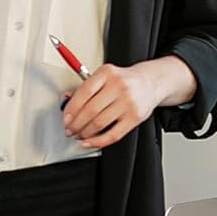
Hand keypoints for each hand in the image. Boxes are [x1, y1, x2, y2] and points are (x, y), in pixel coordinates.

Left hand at [61, 55, 195, 148]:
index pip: (84, 93)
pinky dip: (98, 141)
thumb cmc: (125, 80)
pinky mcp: (135, 117)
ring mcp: (128, 103)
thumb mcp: (105, 76)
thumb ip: (86, 87)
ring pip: (99, 123)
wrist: (150, 82)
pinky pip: (113, 134)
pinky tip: (90, 142)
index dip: (71, 109)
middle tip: (69, 129)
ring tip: (79, 135)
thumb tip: (66, 101)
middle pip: (90, 110)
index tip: (65, 118)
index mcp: (107, 73)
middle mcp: (118, 86)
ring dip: (85, 133)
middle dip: (75, 124)